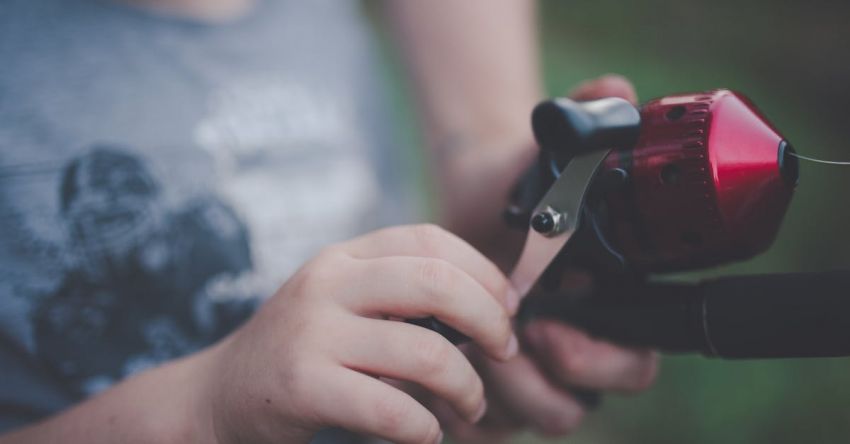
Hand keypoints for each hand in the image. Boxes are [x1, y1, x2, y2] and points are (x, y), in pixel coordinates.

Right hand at [195, 224, 517, 443]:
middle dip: (489, 320)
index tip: (507, 308)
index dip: (484, 272)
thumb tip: (493, 305)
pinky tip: (427, 433)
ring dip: (466, 387)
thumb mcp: (343, 302)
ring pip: (426, 353)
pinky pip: (392, 408)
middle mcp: (327, 283)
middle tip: (502, 352)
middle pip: (437, 282)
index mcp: (344, 256)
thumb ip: (400, 294)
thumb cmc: (303, 350)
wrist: (220, 394)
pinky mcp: (303, 386)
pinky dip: (426, 428)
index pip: (430, 239)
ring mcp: (312, 333)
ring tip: (471, 405)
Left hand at [432, 75, 658, 442]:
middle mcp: (577, 347)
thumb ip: (585, 120)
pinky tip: (434, 366)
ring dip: (499, 395)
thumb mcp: (547, 151)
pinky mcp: (490, 383)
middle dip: (542, 386)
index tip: (549, 327)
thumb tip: (615, 91)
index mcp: (608, 307)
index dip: (600, 360)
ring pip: (534, 419)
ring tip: (462, 349)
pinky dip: (461, 409)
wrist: (469, 202)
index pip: (633, 362)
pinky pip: (487, 425)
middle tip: (506, 344)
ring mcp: (534, 371)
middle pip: (582, 404)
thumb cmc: (515, 182)